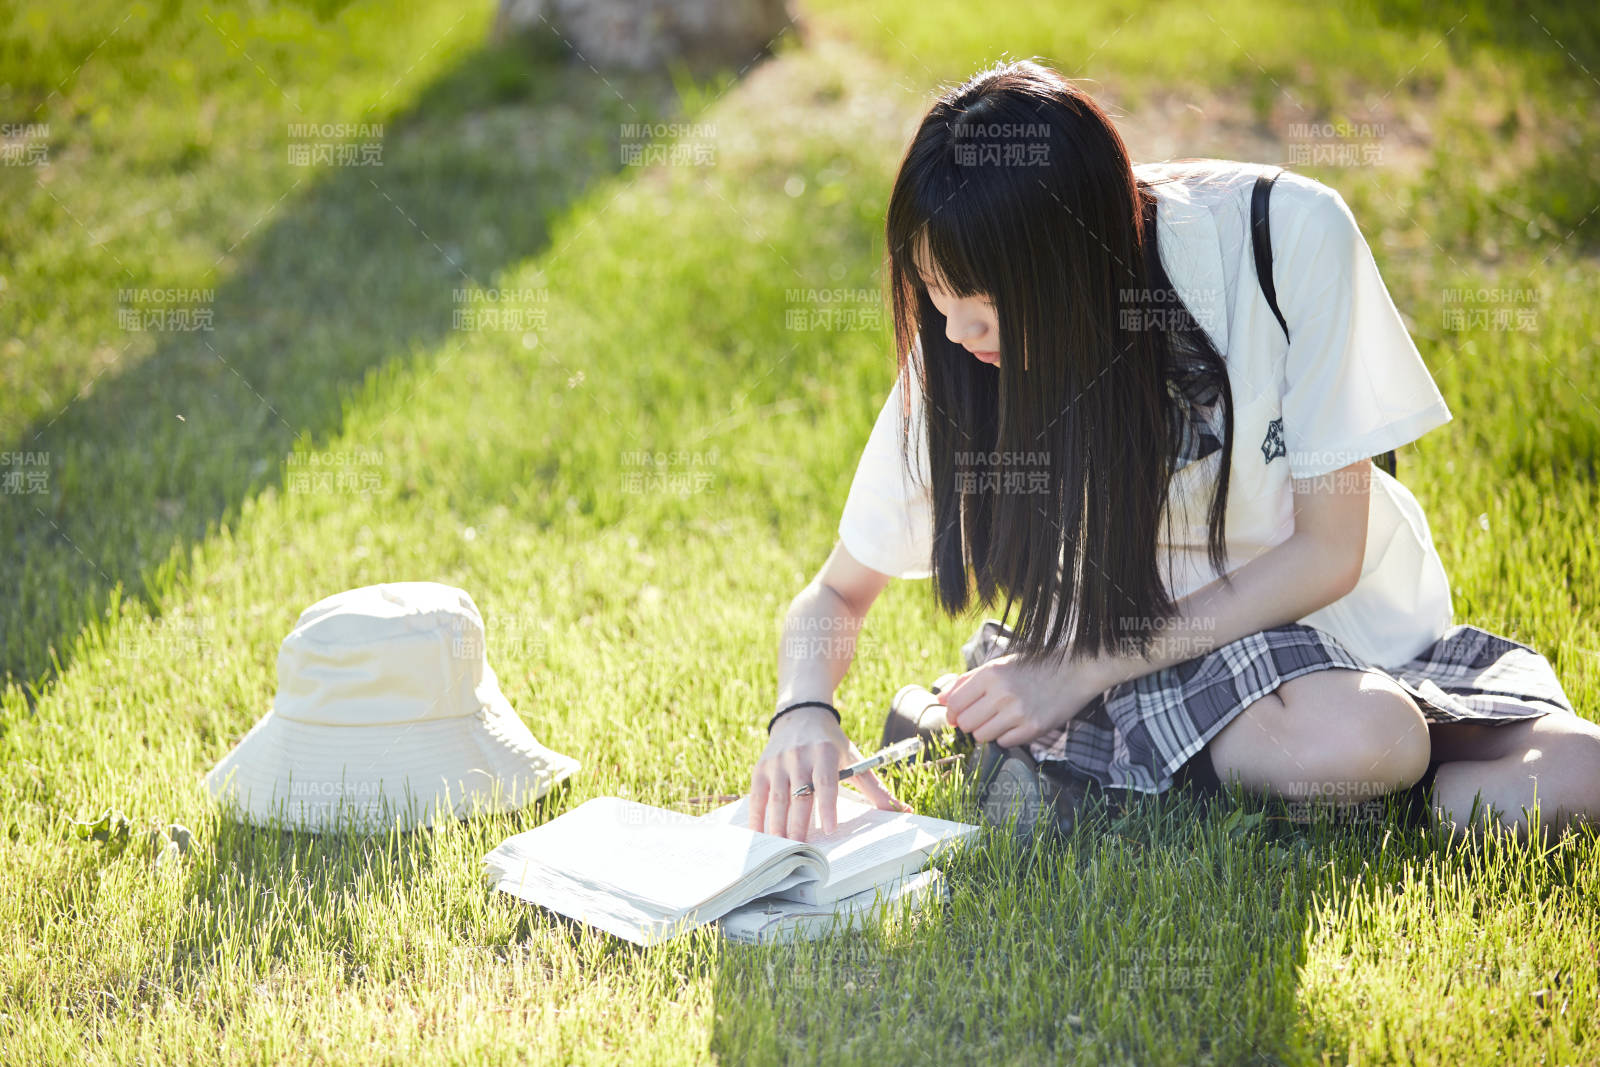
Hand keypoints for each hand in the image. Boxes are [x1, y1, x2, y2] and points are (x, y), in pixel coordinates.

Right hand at [748, 706, 912, 841]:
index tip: (829, 828)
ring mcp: (777, 764)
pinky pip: (757, 797)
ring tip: (781, 849)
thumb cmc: (832, 744)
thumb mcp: (854, 759)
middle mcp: (798, 757)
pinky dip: (757, 818)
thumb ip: (875, 788)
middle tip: (801, 851)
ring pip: (776, 799)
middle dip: (798, 825)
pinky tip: (759, 836)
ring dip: (777, 826)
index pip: (825, 782)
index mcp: (824, 753)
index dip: (827, 806)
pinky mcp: (761, 769)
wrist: (801, 715)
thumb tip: (904, 811)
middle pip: (798, 796)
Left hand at [939, 651, 1111, 747]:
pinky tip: (1016, 724)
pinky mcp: (1033, 728)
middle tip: (984, 717)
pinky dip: (1006, 737)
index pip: (954, 705)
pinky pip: (1004, 742)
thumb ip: (966, 682)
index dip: (952, 714)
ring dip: (987, 732)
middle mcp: (1001, 694)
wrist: (1074, 670)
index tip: (958, 716)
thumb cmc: (1032, 667)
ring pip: (982, 736)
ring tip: (1001, 720)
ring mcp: (1018, 712)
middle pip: (966, 724)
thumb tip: (940, 700)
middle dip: (970, 724)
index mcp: (990, 675)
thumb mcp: (998, 666)